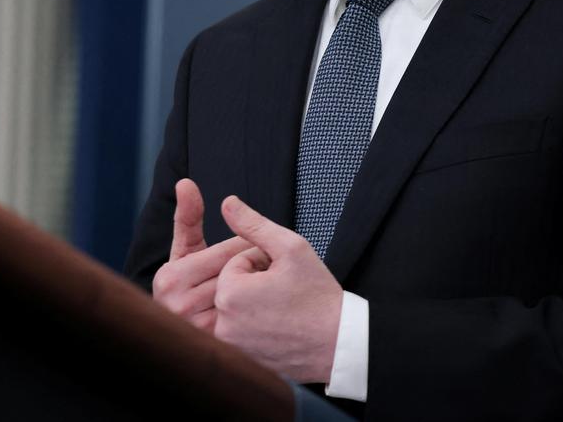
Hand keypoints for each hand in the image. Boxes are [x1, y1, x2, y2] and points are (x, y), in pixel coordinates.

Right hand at [151, 178, 250, 331]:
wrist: (226, 327)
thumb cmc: (200, 283)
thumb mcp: (190, 249)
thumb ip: (188, 216)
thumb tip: (184, 182)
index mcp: (167, 278)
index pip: (226, 252)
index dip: (244, 249)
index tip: (250, 253)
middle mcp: (176, 307)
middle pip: (236, 272)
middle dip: (254, 266)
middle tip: (262, 270)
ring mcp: (197, 330)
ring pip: (246, 293)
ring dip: (262, 286)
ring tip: (263, 288)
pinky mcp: (219, 346)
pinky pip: (252, 317)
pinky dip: (263, 310)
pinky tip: (264, 308)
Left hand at [213, 195, 343, 383]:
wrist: (338, 343)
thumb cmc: (318, 296)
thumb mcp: (291, 248)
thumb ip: (254, 224)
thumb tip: (228, 203)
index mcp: (231, 294)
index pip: (236, 263)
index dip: (263, 263)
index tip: (285, 275)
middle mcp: (224, 324)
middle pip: (234, 286)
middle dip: (257, 282)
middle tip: (286, 290)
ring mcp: (233, 346)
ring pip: (238, 308)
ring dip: (256, 303)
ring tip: (285, 308)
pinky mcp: (243, 360)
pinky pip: (243, 331)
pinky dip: (259, 326)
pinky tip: (282, 326)